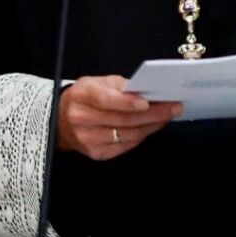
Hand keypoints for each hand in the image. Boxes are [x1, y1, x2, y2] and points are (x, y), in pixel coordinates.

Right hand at [57, 75, 181, 160]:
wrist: (62, 121)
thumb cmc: (85, 97)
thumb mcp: (97, 82)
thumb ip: (120, 86)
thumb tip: (147, 91)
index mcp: (82, 96)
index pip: (106, 101)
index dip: (127, 103)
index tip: (148, 102)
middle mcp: (82, 120)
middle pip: (122, 120)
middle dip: (152, 114)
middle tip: (173, 107)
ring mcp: (88, 140)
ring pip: (127, 135)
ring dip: (152, 126)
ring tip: (168, 115)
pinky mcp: (96, 154)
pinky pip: (126, 145)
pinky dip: (142, 136)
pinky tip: (153, 126)